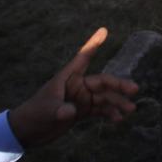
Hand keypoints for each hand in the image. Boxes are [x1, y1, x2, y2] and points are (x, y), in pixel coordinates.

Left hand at [7, 28, 139, 150]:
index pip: (83, 57)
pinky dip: (110, 113)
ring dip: (118, 102)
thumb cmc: (34, 114)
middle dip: (119, 85)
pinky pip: (100, 110)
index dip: (93, 44)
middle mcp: (77, 86)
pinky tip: (118, 120)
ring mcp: (81, 99)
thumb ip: (59, 111)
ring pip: (105, 97)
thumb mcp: (46, 111)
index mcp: (68, 78)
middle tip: (134, 90)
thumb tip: (72, 112)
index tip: (104, 30)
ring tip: (130, 110)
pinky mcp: (82, 111)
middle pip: (102, 81)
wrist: (28, 131)